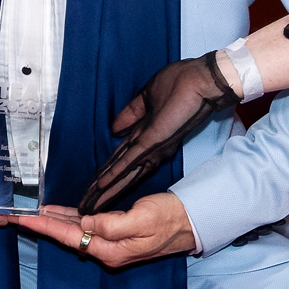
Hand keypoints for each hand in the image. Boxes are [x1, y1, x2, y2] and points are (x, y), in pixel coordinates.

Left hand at [16, 194, 197, 268]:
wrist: (192, 220)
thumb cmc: (169, 218)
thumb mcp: (140, 220)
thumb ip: (109, 225)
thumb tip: (84, 223)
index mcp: (110, 251)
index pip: (68, 236)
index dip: (44, 225)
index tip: (23, 218)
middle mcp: (107, 250)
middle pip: (66, 235)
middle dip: (41, 224)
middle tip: (16, 214)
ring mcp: (111, 242)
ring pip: (74, 230)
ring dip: (52, 220)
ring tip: (30, 211)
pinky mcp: (116, 231)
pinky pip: (86, 225)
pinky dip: (69, 218)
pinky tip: (57, 212)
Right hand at [77, 52, 238, 214]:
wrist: (204, 81)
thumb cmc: (182, 84)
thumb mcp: (149, 97)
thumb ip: (131, 113)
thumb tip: (114, 128)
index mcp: (147, 136)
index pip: (121, 160)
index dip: (105, 175)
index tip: (91, 189)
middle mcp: (148, 147)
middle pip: (120, 174)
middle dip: (101, 192)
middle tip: (84, 208)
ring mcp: (151, 147)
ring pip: (123, 174)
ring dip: (104, 191)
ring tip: (88, 206)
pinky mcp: (154, 142)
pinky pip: (130, 161)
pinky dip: (114, 173)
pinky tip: (101, 185)